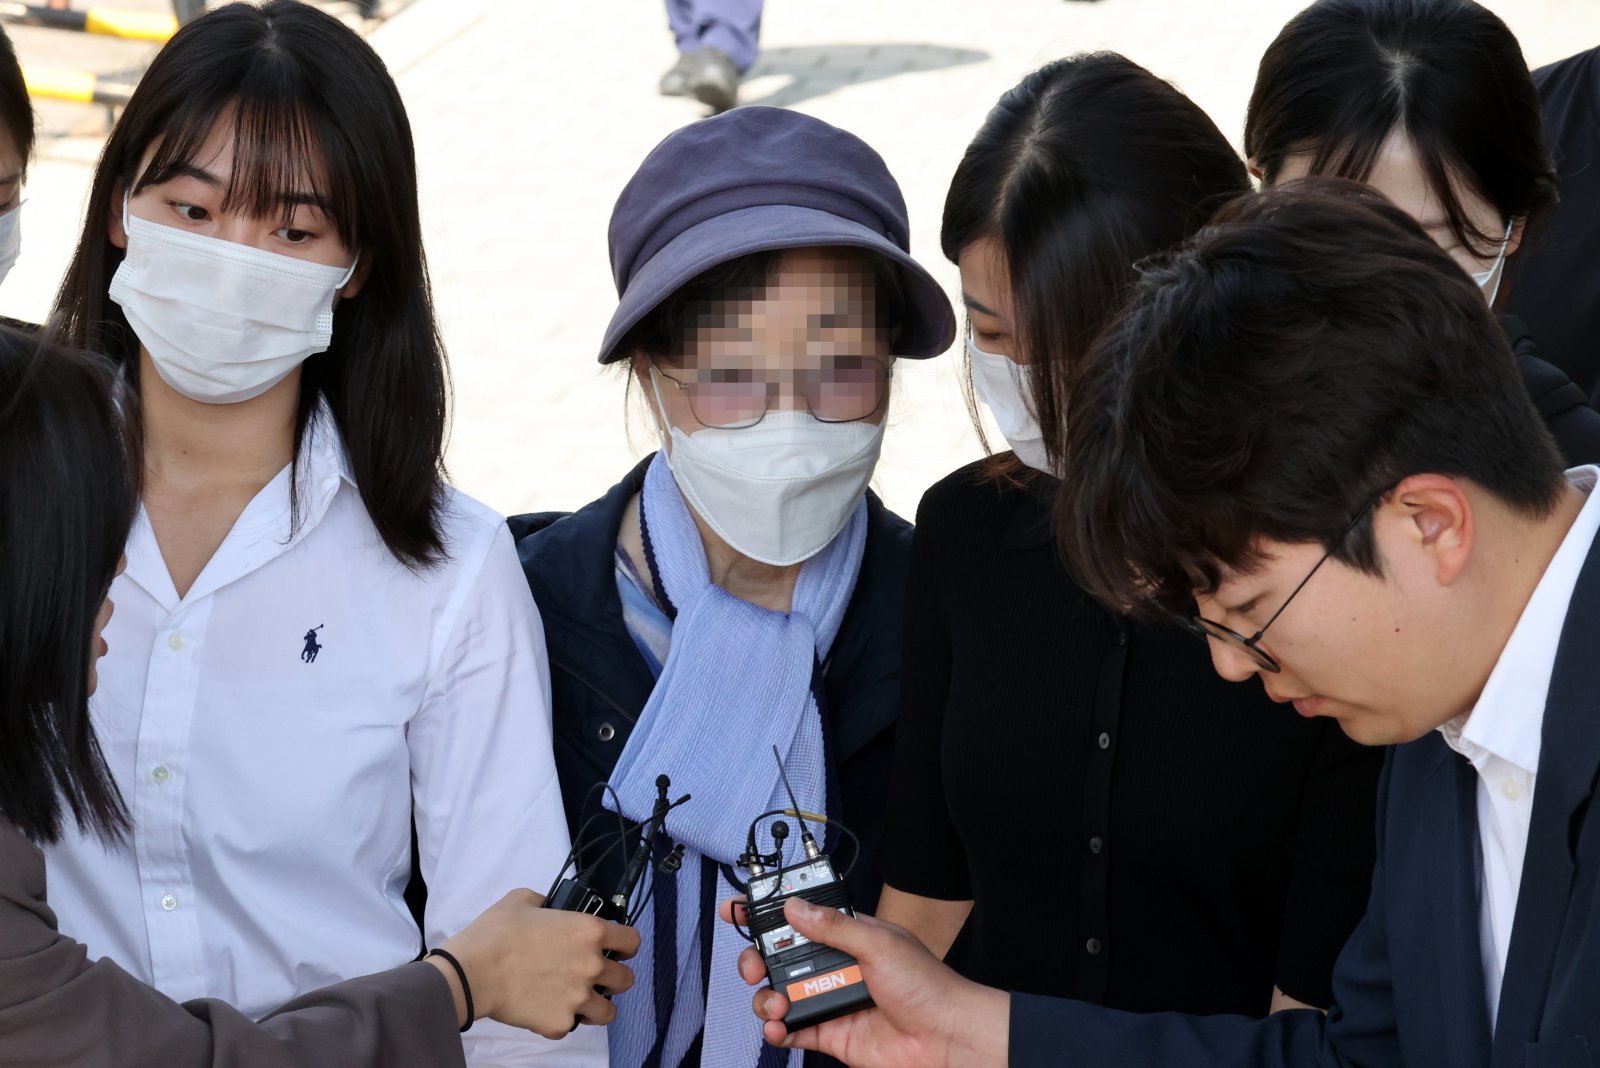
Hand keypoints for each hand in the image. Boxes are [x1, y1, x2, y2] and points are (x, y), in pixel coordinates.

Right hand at [435, 889, 639, 1038]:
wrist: (472, 972)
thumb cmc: (496, 935)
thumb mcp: (523, 900)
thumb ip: (547, 902)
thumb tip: (548, 907)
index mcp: (589, 932)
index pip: (632, 941)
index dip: (625, 945)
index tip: (618, 950)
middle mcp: (591, 966)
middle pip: (627, 979)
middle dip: (614, 978)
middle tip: (595, 977)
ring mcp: (578, 998)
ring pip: (608, 1011)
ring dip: (597, 1005)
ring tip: (579, 1000)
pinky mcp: (560, 1023)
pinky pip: (571, 1025)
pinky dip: (562, 1020)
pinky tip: (546, 1008)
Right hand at [719, 896, 1008, 1067]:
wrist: (946, 1039)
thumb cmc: (927, 986)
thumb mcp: (879, 943)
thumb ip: (833, 927)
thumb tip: (795, 908)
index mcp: (849, 936)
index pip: (802, 918)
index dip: (768, 913)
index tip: (736, 910)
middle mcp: (837, 966)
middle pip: (781, 958)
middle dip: (757, 959)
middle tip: (753, 966)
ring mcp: (831, 1000)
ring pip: (781, 994)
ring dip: (766, 997)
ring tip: (774, 1003)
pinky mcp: (830, 1033)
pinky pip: (792, 1030)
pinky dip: (776, 1029)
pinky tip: (777, 1026)